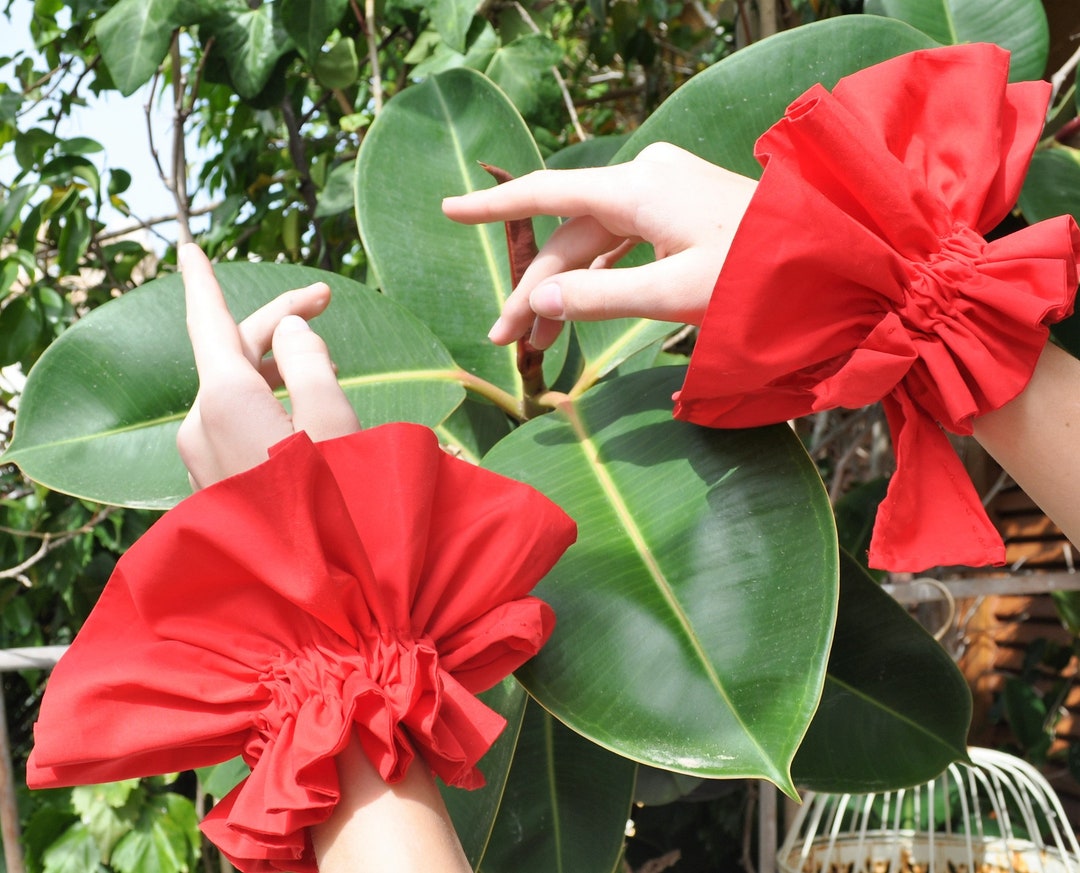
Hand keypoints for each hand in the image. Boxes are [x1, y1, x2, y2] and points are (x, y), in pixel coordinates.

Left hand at [177, 243, 360, 488]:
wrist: (311, 602)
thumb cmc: (334, 508)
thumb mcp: (336, 421)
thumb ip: (312, 363)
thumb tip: (290, 331)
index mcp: (225, 400)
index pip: (209, 322)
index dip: (203, 280)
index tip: (188, 246)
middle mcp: (200, 425)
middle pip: (232, 354)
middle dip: (277, 324)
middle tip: (326, 304)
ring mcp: (202, 460)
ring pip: (237, 391)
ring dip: (278, 366)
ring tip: (329, 365)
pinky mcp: (216, 486)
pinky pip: (237, 427)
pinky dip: (269, 404)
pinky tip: (306, 412)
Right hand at [441, 142, 756, 348]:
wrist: (832, 262)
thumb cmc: (759, 276)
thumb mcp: (674, 294)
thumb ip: (599, 298)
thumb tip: (536, 301)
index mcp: (639, 187)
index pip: (547, 193)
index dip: (494, 207)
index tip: (449, 212)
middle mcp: (646, 178)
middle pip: (569, 234)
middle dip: (536, 288)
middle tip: (509, 342)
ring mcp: (664, 191)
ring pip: (593, 242)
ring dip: (565, 288)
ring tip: (540, 343)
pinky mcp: (679, 210)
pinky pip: (621, 241)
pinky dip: (598, 276)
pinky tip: (579, 306)